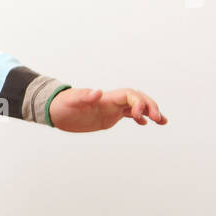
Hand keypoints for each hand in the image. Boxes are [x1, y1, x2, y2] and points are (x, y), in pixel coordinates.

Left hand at [49, 87, 166, 132]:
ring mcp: (110, 108)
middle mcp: (110, 101)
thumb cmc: (60, 104)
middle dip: (150, 107)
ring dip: (149, 112)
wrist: (53, 110)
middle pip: (137, 99)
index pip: (129, 96)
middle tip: (159, 119)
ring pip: (135, 107)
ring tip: (162, 121)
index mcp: (105, 98)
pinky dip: (138, 117)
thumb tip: (98, 92)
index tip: (139, 117)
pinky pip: (126, 114)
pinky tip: (144, 124)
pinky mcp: (107, 116)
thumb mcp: (71, 102)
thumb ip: (84, 96)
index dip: (138, 103)